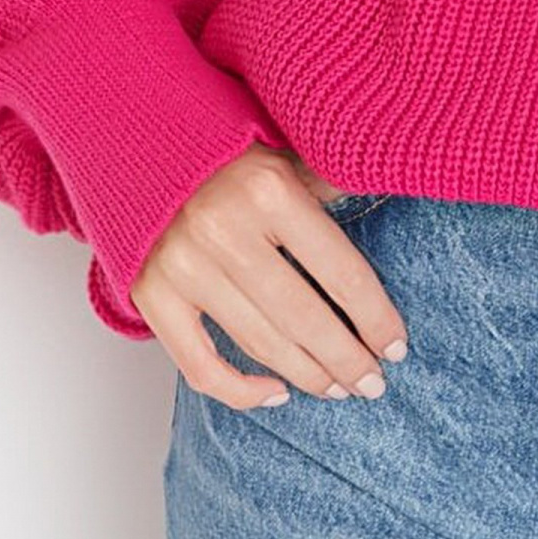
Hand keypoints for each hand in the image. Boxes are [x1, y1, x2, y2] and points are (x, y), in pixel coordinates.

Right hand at [130, 144, 409, 411]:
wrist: (141, 145)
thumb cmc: (227, 152)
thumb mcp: (285, 154)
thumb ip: (329, 186)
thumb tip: (384, 203)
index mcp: (269, 190)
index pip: (341, 272)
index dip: (375, 317)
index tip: (396, 345)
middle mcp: (224, 230)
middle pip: (305, 317)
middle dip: (347, 359)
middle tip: (373, 384)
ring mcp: (182, 267)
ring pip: (260, 344)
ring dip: (307, 375)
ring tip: (337, 388)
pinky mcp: (151, 295)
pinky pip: (200, 366)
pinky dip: (240, 391)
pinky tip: (276, 393)